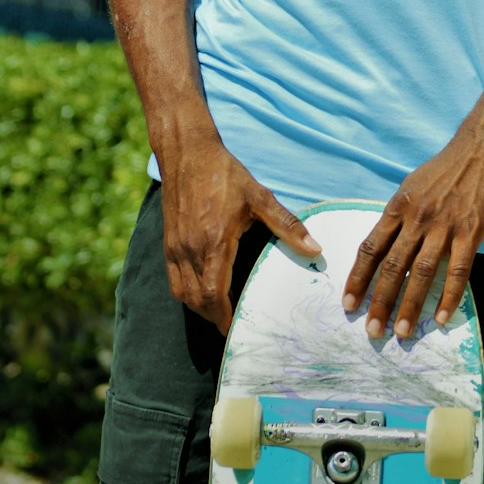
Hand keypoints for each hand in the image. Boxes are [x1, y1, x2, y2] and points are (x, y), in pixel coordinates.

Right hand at [160, 141, 320, 333]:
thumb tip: (315, 249)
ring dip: (200, 309)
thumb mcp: (259, 196)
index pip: (215, 295)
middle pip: (197, 301)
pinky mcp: (168, 243)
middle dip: (214, 319)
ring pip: (183, 294)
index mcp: (214, 241)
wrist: (188, 153)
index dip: (224, 318)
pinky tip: (202, 291)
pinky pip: (174, 281)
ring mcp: (176, 248)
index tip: (237, 330)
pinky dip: (187, 294)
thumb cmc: (225, 174)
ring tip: (220, 313)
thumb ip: (286, 224)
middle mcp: (191, 249)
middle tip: (233, 327)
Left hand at [341, 133, 483, 339]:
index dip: (358, 278)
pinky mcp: (471, 231)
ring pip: (422, 273)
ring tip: (402, 332)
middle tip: (372, 331)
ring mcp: (444, 225)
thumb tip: (385, 243)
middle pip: (393, 266)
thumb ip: (399, 214)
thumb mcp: (412, 185)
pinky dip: (449, 296)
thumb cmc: (445, 167)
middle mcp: (417, 218)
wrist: (482, 147)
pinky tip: (440, 317)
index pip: (371, 248)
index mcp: (399, 206)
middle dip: (380, 301)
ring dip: (410, 305)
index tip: (349, 303)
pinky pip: (458, 270)